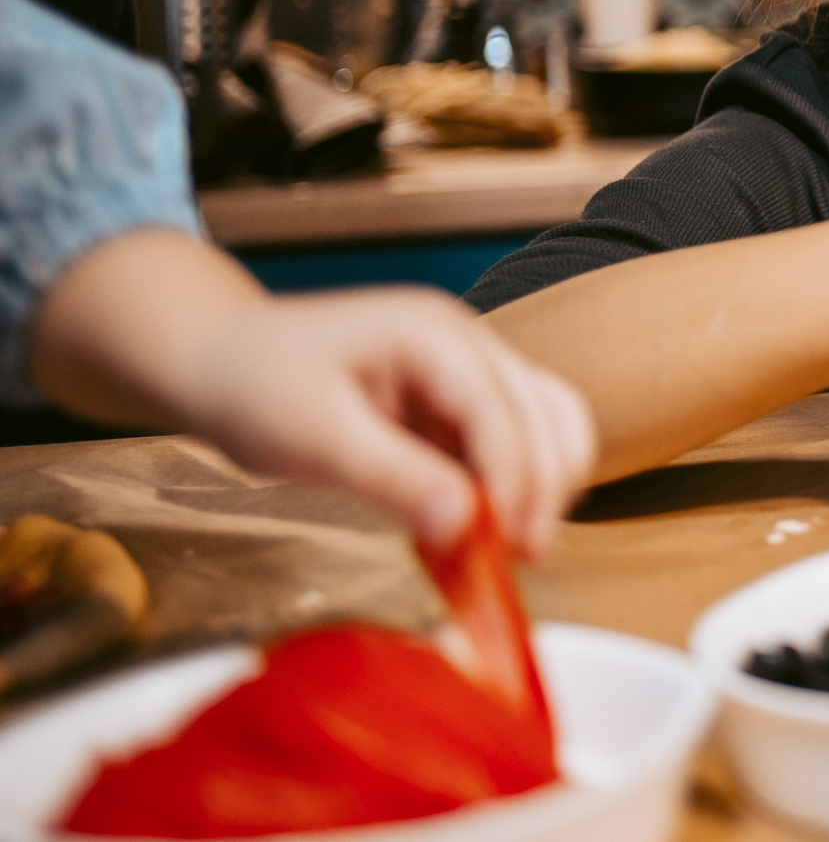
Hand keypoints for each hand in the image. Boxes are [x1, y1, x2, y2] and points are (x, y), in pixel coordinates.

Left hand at [32, 231, 595, 557]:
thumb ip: (392, 477)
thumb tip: (465, 525)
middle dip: (542, 486)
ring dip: (543, 481)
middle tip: (525, 560)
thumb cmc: (254, 387)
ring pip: (545, 420)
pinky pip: (509, 442)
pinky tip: (487, 530)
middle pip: (543, 410)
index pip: (499, 408)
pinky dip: (511, 485)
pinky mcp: (456, 403)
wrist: (217, 359)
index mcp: (431, 335)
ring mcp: (466, 370)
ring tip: (520, 546)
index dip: (514, 479)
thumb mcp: (313, 437)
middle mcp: (465, 344)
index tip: (512, 548)